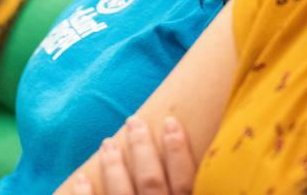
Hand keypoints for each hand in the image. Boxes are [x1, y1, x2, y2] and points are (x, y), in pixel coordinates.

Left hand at [74, 117, 195, 194]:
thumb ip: (187, 186)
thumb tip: (224, 174)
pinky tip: (81, 179)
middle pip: (151, 182)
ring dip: (114, 167)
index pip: (185, 180)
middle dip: (142, 149)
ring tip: (107, 143)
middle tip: (133, 120)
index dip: (178, 150)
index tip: (170, 121)